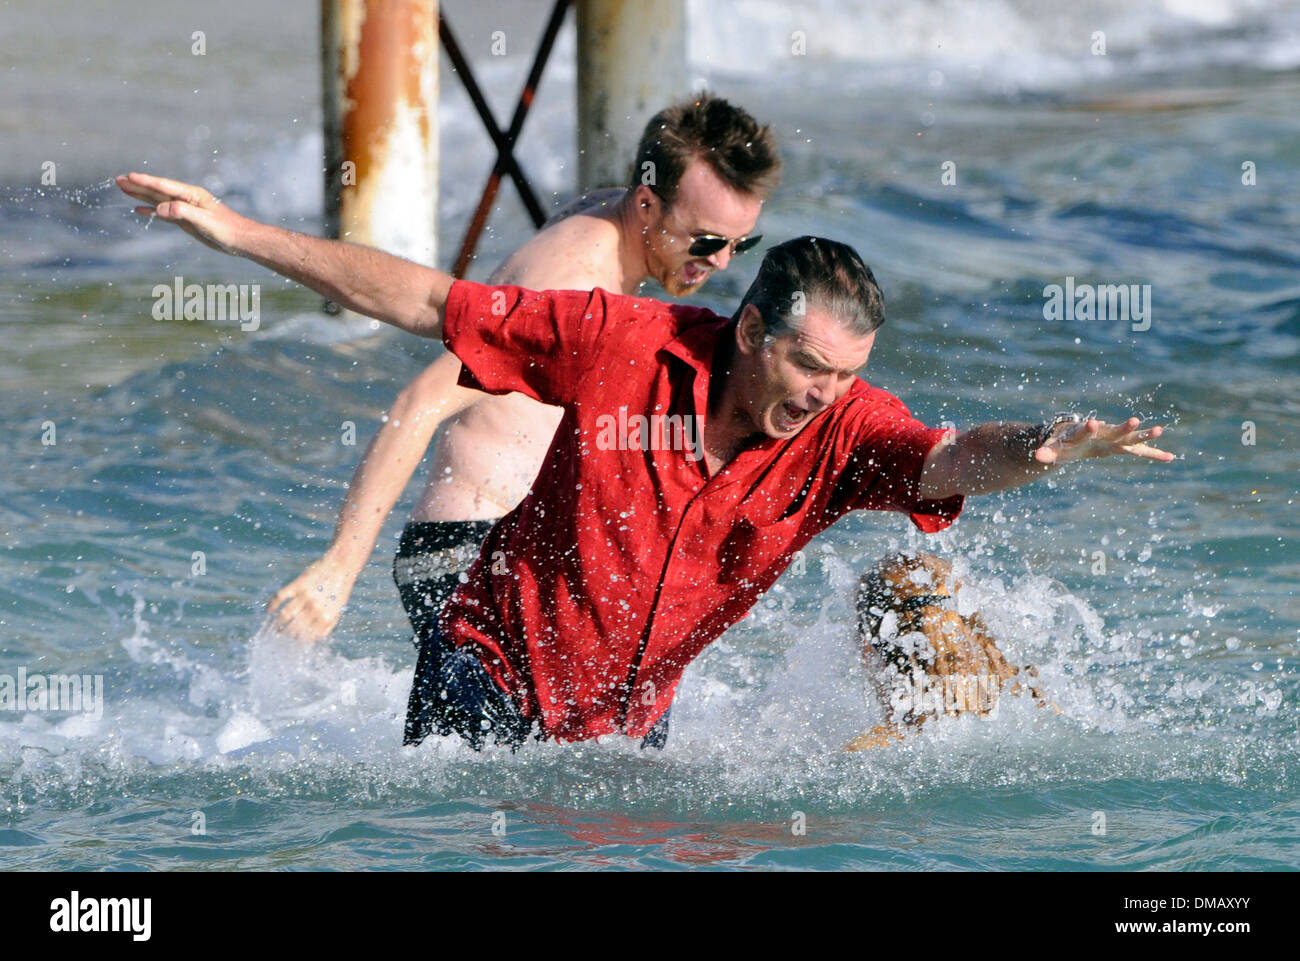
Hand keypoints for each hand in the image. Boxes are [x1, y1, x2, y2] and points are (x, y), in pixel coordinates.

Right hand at [115, 172, 247, 254]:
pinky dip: (151, 211)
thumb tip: (160, 209)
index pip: (164, 186)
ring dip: (141, 195)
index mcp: (192, 195)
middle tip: (118, 180)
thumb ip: (182, 212)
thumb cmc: (226, 229)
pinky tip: (139, 209)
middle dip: (138, 185)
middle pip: (158, 190)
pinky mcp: (185, 221)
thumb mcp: (204, 220)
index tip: (129, 177)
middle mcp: (186, 199)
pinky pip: (164, 213)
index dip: (146, 182)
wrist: (240, 240)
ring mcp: (185, 209)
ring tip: (123, 189)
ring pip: (158, 200)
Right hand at [266, 555, 358, 642]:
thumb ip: (328, 625)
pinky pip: (280, 596)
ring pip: (284, 615)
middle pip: (293, 628)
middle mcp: (315, 608)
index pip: (306, 636)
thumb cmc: (340, 590)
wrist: (342, 565)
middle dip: (285, 634)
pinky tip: (269, 611)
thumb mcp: (338, 610)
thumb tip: (314, 639)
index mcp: (326, 617)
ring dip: (276, 624)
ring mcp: (306, 596)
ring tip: (274, 627)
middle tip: (280, 635)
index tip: (291, 641)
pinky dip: (272, 605)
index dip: (297, 641)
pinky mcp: (298, 584)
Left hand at [1033, 417, 1173, 465]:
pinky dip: (1153, 454)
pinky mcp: (1121, 446)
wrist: (1073, 436)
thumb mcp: (1052, 449)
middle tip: (1135, 420)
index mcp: (1083, 431)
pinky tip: (1170, 457)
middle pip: (1113, 430)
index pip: (1085, 430)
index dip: (1088, 428)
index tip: (1092, 422)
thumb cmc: (1061, 442)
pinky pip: (1139, 451)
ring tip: (1160, 430)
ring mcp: (1113, 439)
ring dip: (1144, 435)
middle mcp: (1101, 432)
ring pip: (1131, 437)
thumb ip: (1046, 452)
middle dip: (1123, 426)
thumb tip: (1036, 457)